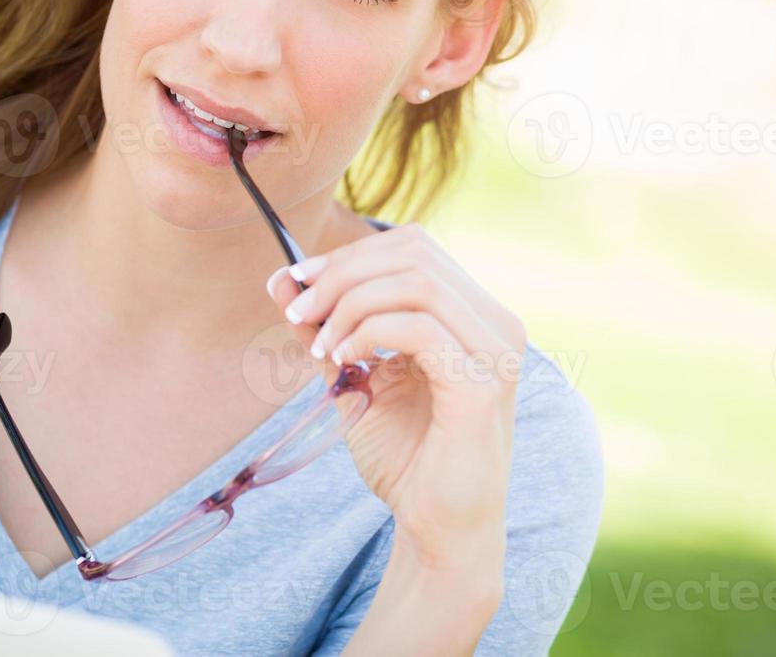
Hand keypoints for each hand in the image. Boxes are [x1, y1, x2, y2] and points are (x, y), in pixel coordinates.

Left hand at [265, 223, 526, 572]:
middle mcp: (495, 323)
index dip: (350, 253)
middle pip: (414, 252)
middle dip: (342, 272)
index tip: (296, 281)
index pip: (414, 246)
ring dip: (351, 304)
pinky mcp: (483, 385)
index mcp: (473, 314)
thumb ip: (324, 327)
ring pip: (417, 282)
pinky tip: (342, 362)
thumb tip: (279, 278)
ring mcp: (496, 351)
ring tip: (319, 346)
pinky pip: (419, 328)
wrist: (438, 529)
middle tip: (296, 310)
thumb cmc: (406, 456)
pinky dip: (368, 333)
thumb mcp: (352, 378)